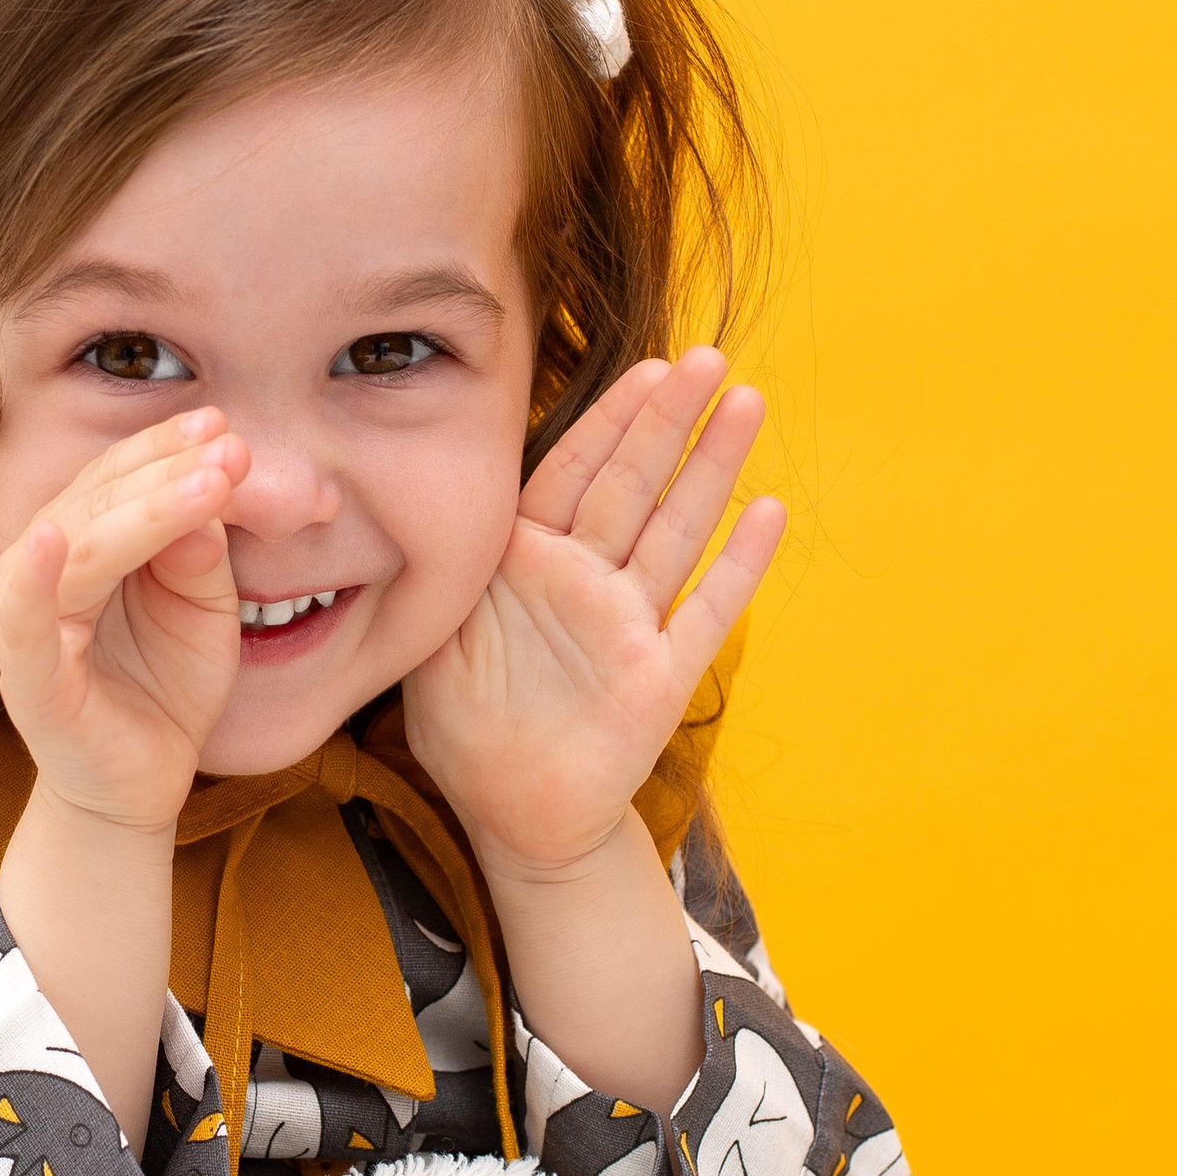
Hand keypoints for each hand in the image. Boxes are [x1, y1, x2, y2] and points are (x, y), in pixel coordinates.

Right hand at [0, 407, 249, 834]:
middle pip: (97, 501)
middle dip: (166, 472)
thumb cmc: (164, 684)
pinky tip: (51, 540)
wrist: (140, 783)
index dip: (163, 448)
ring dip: (139, 510)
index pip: (114, 478)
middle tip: (229, 451)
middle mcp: (43, 570)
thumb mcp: (204, 607)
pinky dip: (32, 580)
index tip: (219, 427)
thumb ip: (201, 554)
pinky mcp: (30, 681)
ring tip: (205, 484)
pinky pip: (23, 623)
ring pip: (77, 548)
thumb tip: (206, 499)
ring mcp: (30, 623)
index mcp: (82, 543)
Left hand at [403, 349, 785, 891]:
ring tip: (746, 403)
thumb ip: (439, 577)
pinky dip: (737, 566)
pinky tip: (769, 512)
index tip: (642, 366)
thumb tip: (407, 500)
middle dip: (665, 420)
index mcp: (524, 563)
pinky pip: (703, 614)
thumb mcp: (430, 644)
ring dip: (711, 468)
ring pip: (675, 531)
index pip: (570, 472)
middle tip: (705, 357)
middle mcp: (584, 581)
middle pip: (630, 484)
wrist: (515, 818)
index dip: (606, 420)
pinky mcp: (660, 678)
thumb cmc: (466, 727)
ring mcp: (628, 625)